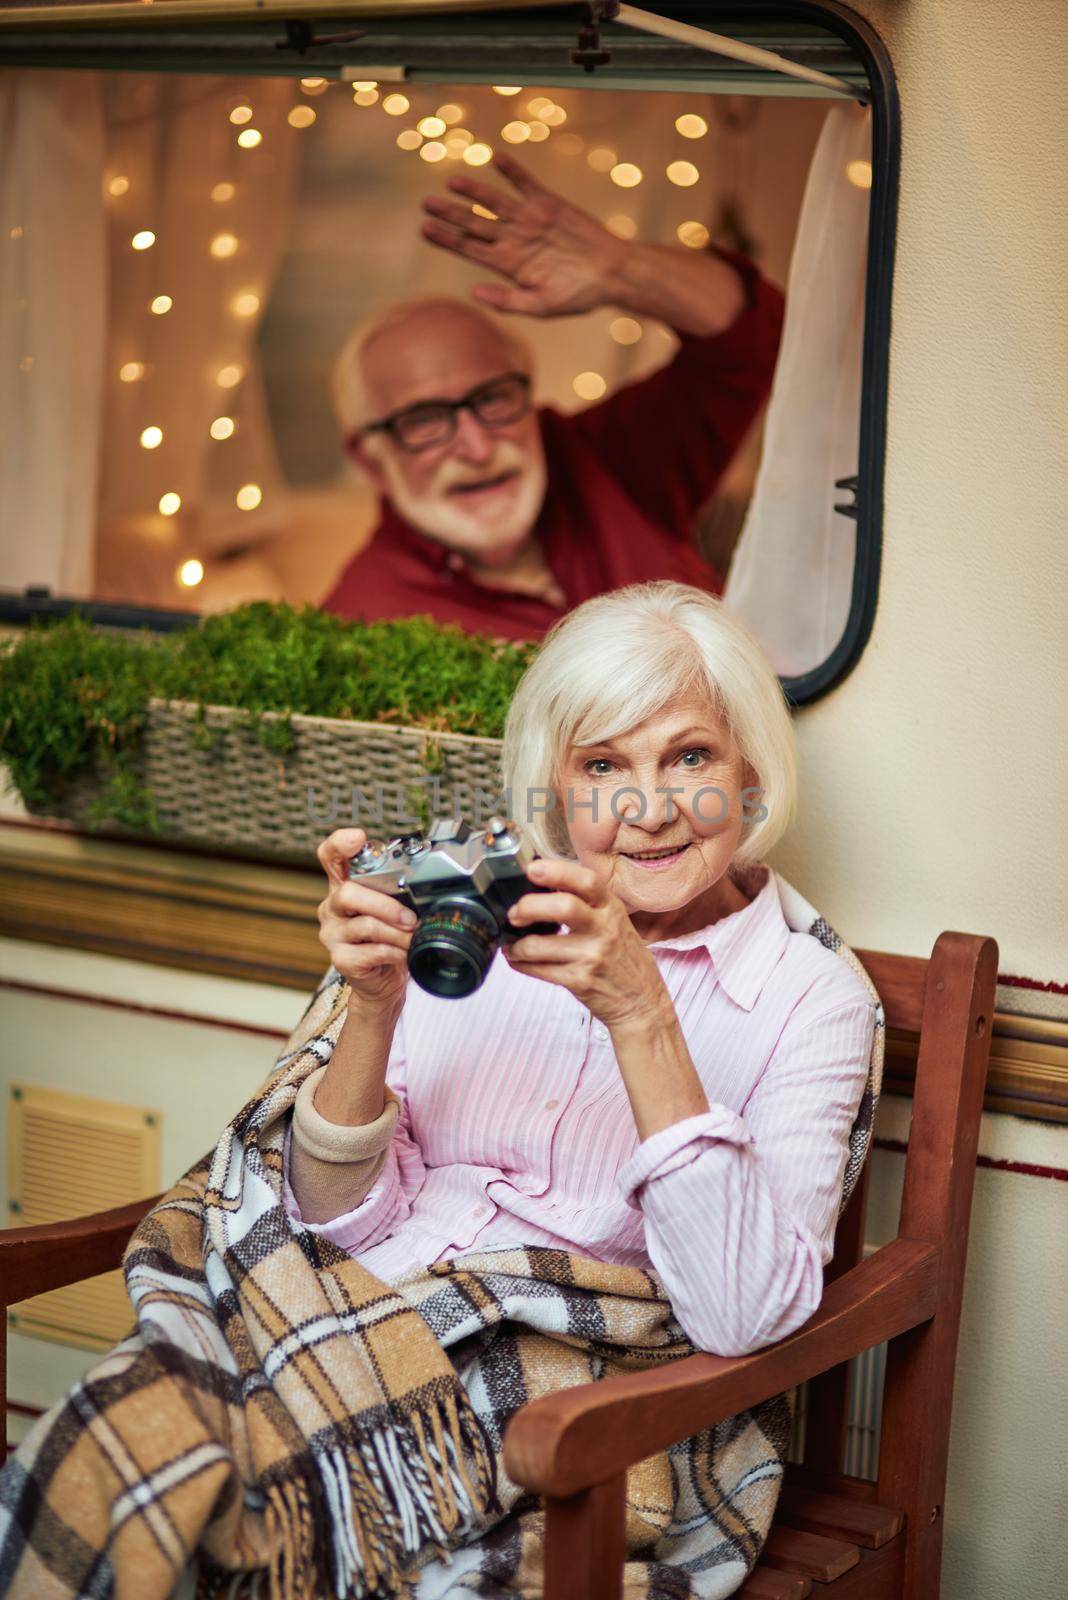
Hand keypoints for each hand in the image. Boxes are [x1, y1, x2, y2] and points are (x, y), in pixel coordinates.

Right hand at [316, 828, 414, 1010]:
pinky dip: (395, 952)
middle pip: (348, 893)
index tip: (358, 838)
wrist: (383, 982)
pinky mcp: (341, 959)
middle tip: (411, 918)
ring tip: (413, 938)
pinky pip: (371, 951)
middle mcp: (333, 907)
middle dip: (385, 904)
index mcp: (344, 886)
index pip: (331, 856)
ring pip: (364, 924)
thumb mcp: (395, 909)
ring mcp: (333, 934)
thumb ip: (400, 892)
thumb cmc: (390, 939)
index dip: (340, 844)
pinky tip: (404, 954)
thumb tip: (430, 882)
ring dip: (397, 932)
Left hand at [420, 150, 628, 317]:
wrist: (610, 275)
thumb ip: (508, 301)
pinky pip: (525, 183)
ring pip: (494, 201)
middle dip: (450, 213)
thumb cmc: (577, 296)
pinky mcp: (548, 203)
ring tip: (452, 181)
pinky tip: (495, 158)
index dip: (446, 239)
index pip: (468, 248)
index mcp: (507, 264)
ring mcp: (528, 219)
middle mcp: (513, 239)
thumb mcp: (541, 306)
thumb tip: (474, 293)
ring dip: (474, 191)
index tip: (424, 230)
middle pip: (474, 223)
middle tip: (426, 203)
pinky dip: (512, 171)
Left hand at [503, 857, 670, 1029]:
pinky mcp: (580, 982)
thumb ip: (588, 904)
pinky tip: (517, 960)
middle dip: (529, 907)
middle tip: (514, 913)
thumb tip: (544, 885)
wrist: (642, 1002)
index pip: (587, 881)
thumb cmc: (623, 957)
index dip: (557, 871)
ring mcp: (592, 957)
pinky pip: (540, 970)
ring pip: (541, 945)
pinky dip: (521, 964)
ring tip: (511, 944)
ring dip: (517, 945)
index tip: (532, 869)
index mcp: (612, 909)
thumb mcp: (616, 922)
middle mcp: (604, 930)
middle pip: (563, 907)